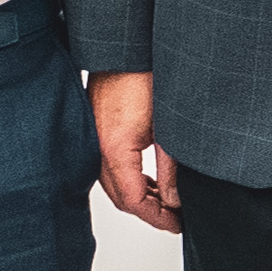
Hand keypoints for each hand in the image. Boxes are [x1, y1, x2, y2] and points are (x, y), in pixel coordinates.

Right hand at [89, 72, 179, 234]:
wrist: (124, 47)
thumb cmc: (143, 75)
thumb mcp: (168, 129)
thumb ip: (170, 169)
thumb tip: (175, 200)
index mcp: (114, 151)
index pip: (134, 201)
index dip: (158, 218)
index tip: (177, 223)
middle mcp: (97, 148)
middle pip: (120, 198)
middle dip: (148, 212)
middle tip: (174, 218)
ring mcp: (93, 138)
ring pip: (113, 184)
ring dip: (137, 196)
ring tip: (164, 200)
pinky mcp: (95, 129)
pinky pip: (107, 167)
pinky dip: (127, 179)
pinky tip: (145, 177)